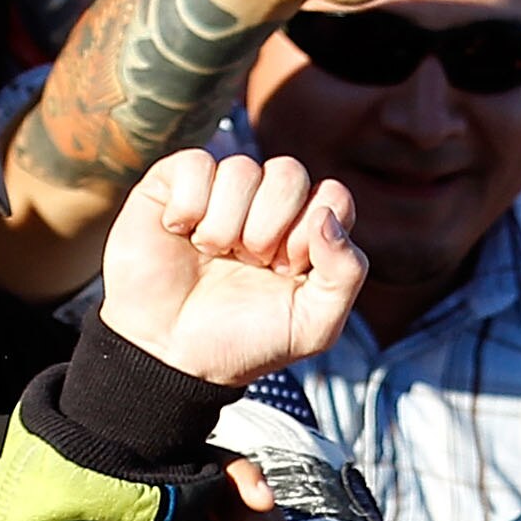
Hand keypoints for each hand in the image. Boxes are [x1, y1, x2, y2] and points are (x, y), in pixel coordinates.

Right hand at [101, 150, 364, 387]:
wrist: (173, 356)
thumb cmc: (244, 341)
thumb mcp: (314, 326)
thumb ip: (346, 273)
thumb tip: (325, 215)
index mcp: (305, 231)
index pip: (333, 196)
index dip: (311, 233)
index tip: (287, 271)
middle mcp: (265, 203)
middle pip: (289, 174)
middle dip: (268, 229)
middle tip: (248, 264)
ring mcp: (220, 190)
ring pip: (241, 169)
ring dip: (225, 227)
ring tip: (212, 256)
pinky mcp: (174, 184)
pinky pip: (196, 164)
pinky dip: (189, 207)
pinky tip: (180, 234)